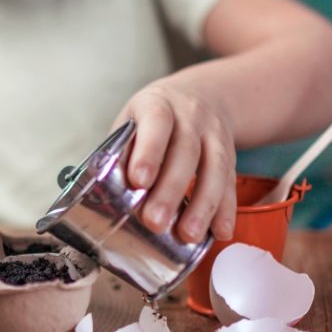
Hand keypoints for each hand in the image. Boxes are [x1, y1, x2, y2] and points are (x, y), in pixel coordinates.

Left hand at [114, 79, 237, 242]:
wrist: (203, 95)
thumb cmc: (154, 118)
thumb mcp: (133, 121)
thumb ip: (120, 151)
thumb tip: (101, 195)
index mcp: (158, 104)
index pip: (156, 123)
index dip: (148, 152)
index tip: (138, 181)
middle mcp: (191, 116)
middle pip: (185, 152)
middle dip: (170, 190)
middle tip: (155, 221)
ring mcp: (214, 135)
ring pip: (214, 169)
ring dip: (203, 205)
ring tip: (188, 235)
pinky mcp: (230, 156)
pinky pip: (231, 182)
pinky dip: (226, 209)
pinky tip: (220, 231)